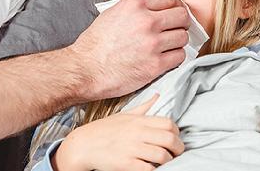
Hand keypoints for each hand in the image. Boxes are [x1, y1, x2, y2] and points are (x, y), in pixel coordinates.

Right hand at [53, 94, 184, 170]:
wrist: (82, 146)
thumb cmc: (103, 130)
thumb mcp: (123, 115)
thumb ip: (143, 107)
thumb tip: (158, 96)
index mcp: (138, 121)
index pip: (169, 124)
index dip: (177, 133)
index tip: (174, 140)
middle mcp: (137, 133)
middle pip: (170, 140)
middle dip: (178, 149)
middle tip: (175, 154)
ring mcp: (132, 148)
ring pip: (162, 156)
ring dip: (168, 161)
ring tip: (164, 163)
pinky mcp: (126, 164)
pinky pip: (149, 169)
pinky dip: (154, 170)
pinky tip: (151, 168)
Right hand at [70, 0, 189, 99]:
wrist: (86, 69)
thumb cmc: (95, 44)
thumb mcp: (112, 14)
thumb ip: (135, 9)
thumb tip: (155, 8)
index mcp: (135, 5)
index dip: (174, 6)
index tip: (174, 13)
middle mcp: (146, 21)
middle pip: (182, 16)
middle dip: (180, 23)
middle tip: (175, 29)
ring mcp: (153, 43)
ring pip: (183, 37)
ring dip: (177, 41)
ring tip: (168, 45)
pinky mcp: (155, 65)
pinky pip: (179, 56)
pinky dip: (175, 57)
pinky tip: (166, 58)